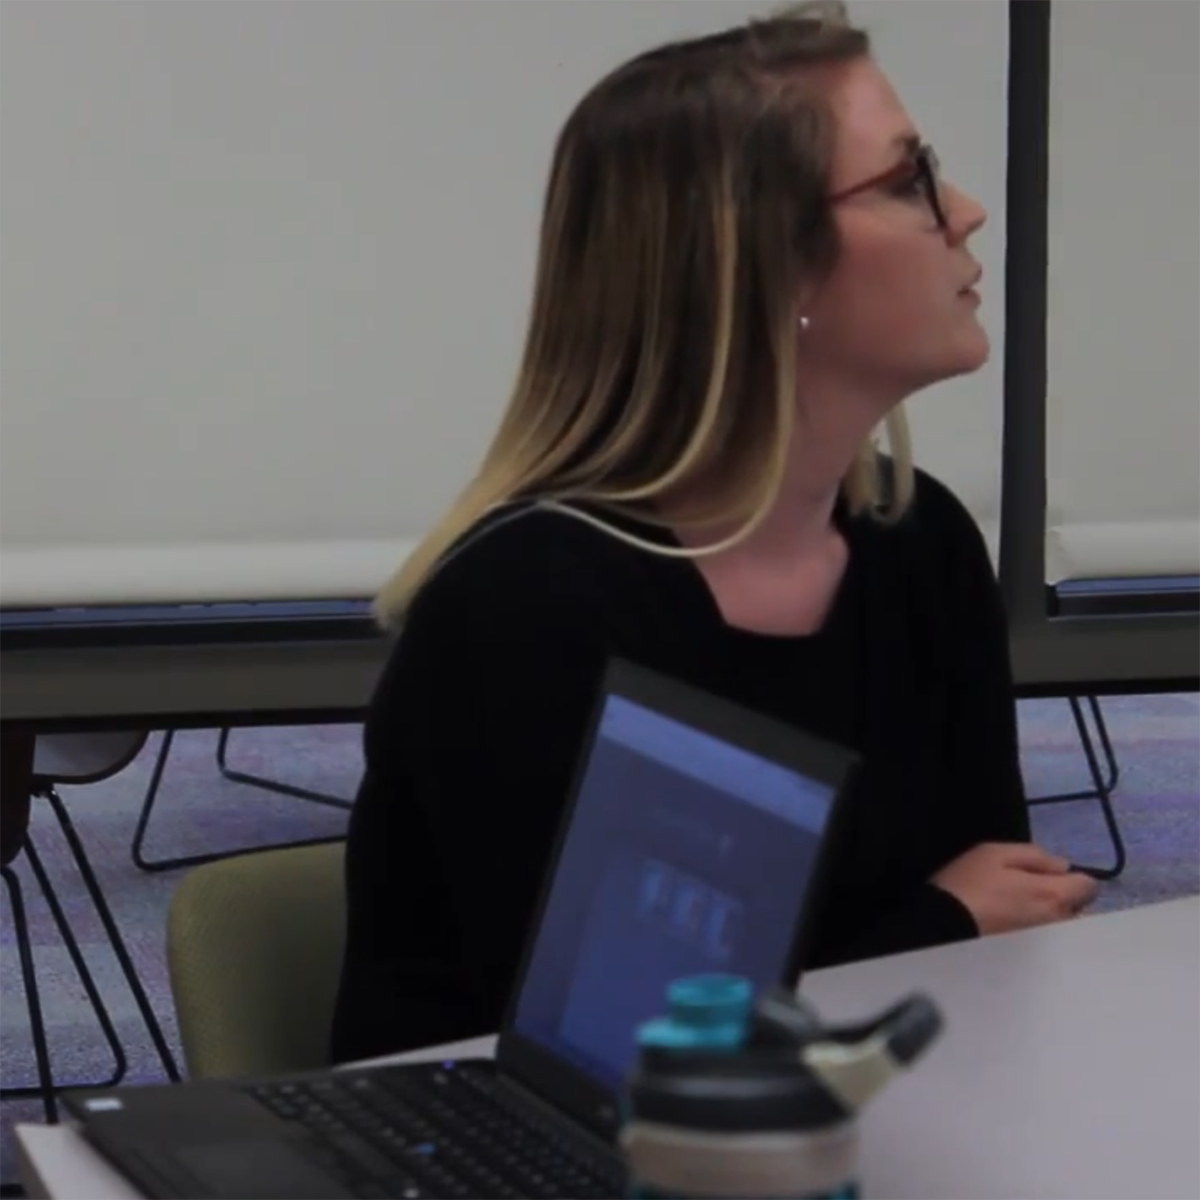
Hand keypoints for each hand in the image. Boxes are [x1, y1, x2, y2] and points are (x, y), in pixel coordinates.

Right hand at [931, 842, 1098, 936]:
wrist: (942, 926)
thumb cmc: (969, 883)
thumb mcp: (995, 853)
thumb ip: (1035, 856)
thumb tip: (1062, 865)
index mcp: (1053, 895)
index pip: (1089, 886)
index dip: (1071, 876)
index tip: (1048, 875)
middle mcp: (1058, 923)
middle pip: (1079, 909)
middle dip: (1063, 898)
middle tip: (1031, 891)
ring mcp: (1046, 944)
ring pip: (1063, 926)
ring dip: (1052, 917)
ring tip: (1022, 910)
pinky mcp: (1032, 958)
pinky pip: (1048, 941)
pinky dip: (1040, 933)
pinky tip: (1015, 926)